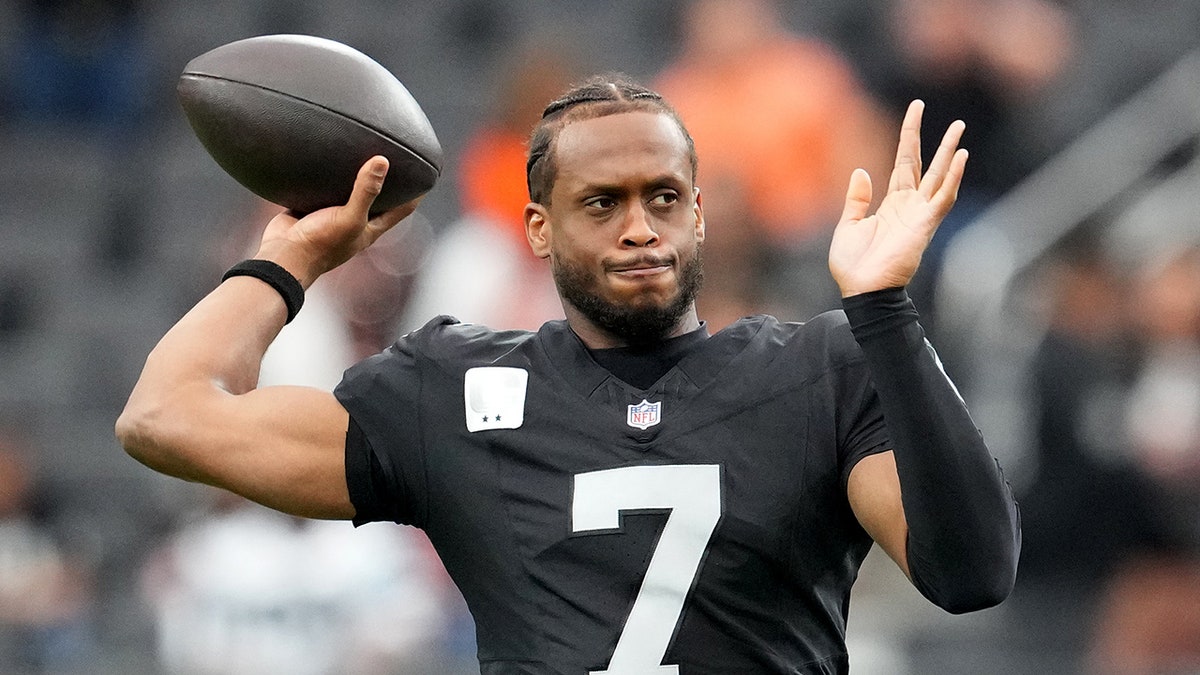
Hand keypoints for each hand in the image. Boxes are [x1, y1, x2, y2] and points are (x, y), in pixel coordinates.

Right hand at [255, 156, 422, 286]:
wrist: (282, 257)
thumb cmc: (320, 244)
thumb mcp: (349, 218)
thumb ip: (365, 191)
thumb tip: (382, 161)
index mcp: (370, 228)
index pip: (403, 209)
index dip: (417, 193)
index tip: (428, 173)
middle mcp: (354, 221)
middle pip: (378, 197)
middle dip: (388, 180)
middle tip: (396, 153)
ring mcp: (332, 215)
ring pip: (348, 191)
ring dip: (355, 175)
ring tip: (362, 148)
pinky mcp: (310, 208)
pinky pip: (322, 187)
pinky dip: (326, 175)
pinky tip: (325, 155)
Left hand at [828, 100, 966, 297]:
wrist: (861, 291)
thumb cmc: (854, 265)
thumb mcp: (848, 225)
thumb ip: (856, 199)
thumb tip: (861, 171)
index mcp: (892, 204)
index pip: (904, 163)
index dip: (909, 136)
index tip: (916, 109)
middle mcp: (910, 206)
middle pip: (925, 165)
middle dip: (936, 140)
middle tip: (953, 118)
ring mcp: (919, 215)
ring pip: (939, 177)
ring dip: (950, 153)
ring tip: (959, 129)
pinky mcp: (924, 226)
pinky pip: (942, 198)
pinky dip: (952, 178)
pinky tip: (961, 158)